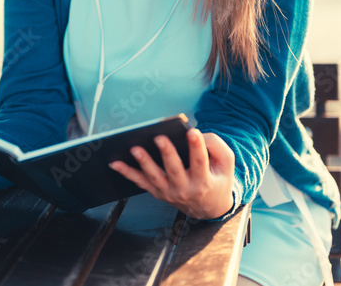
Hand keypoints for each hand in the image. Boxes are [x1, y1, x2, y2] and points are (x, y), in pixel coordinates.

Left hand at [108, 129, 234, 218]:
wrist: (209, 207)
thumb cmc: (216, 178)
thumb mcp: (226, 163)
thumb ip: (216, 146)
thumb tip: (196, 134)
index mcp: (204, 181)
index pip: (200, 162)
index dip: (197, 147)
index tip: (193, 132)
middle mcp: (185, 189)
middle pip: (174, 170)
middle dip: (167, 154)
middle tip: (159, 138)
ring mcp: (169, 192)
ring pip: (154, 177)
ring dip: (144, 163)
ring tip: (135, 148)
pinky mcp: (157, 192)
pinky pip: (140, 182)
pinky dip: (127, 173)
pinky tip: (115, 163)